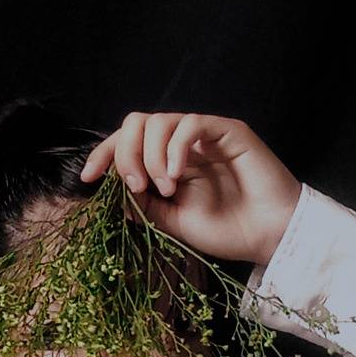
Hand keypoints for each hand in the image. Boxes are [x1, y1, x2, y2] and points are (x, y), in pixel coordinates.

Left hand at [78, 111, 301, 267]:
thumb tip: (106, 188)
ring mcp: (203, 135)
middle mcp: (180, 144)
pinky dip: (174, 147)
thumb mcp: (169, 222)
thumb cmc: (224, 230)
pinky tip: (176, 175)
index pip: (125, 143)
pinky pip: (190, 123)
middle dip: (123, 152)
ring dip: (150, 156)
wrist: (267, 236)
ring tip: (164, 188)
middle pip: (135, 123)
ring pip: (158, 120)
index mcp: (164, 162)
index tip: (88, 178)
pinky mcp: (226, 131)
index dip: (103, 154)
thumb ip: (139, 204)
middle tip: (136, 185)